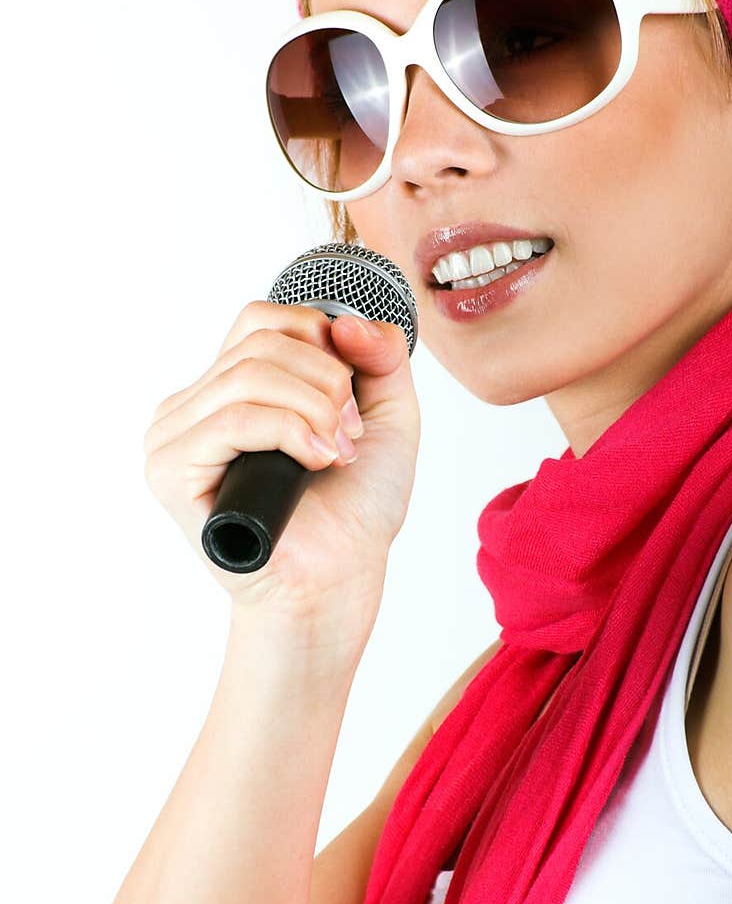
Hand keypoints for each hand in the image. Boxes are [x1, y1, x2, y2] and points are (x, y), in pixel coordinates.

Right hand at [143, 302, 420, 623]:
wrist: (338, 582)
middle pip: (261, 343)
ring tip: (336, 454)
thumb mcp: (388, 415)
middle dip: (327, 382)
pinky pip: (232, 419)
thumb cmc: (354, 510)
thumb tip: (346, 321)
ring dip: (314, 409)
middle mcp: (193, 407)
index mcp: (230, 388)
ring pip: (248, 376)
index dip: (319, 340)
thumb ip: (382, 357)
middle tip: (350, 434)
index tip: (353, 395)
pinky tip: (315, 462)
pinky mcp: (170, 471)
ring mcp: (174, 437)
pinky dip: (288, 431)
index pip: (261, 321)